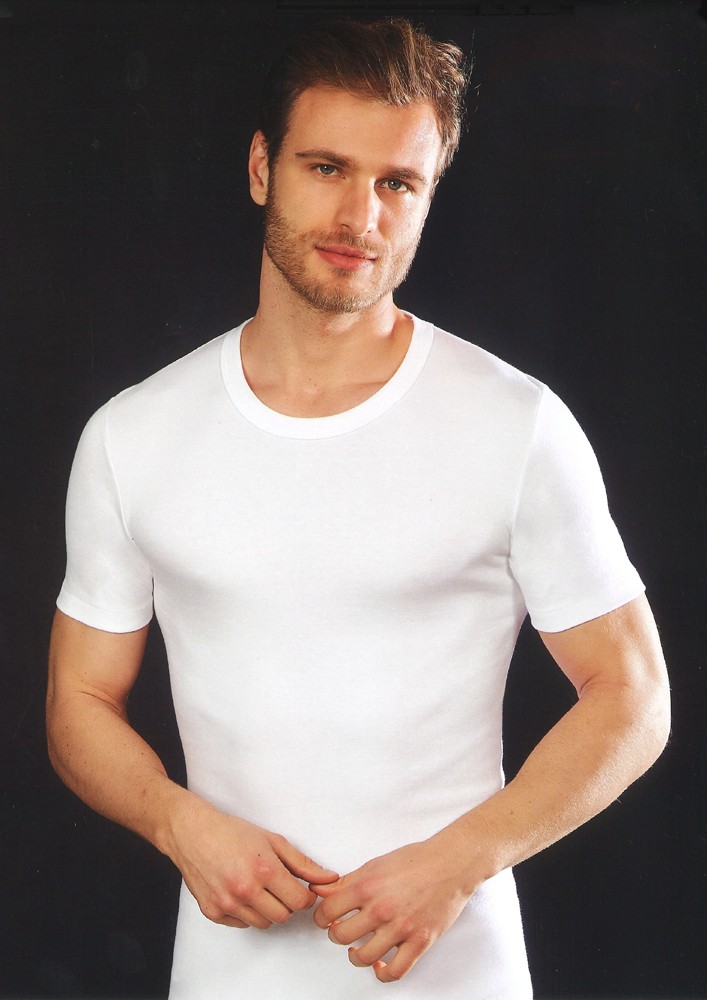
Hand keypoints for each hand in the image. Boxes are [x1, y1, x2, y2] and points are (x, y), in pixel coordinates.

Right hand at [167, 793, 338, 928]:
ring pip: (264, 924)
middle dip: (287, 903)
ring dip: (267, 910)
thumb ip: (303, 863)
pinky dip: (247, 913)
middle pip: (284, 916)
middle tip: (280, 886)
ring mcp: (228, 904)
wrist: (192, 833)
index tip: (302, 889)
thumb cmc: (232, 833)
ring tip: (259, 887)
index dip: (306, 896)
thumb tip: (328, 878)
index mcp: (264, 870)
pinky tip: (241, 892)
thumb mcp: (272, 841)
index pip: (300, 901)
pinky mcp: (213, 912)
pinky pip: (242, 924)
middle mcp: (245, 890)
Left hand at [309, 837, 476, 982]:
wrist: (452, 864)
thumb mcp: (375, 864)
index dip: (322, 917)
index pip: (327, 911)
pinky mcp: (420, 942)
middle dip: (336, 935)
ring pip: (364, 957)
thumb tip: (321, 890)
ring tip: (357, 949)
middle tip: (341, 930)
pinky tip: (380, 965)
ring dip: (355, 956)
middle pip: (341, 936)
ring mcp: (401, 928)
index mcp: (367, 886)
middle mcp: (381, 909)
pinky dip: (382, 974)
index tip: (326, 918)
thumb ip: (346, 881)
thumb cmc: (416, 860)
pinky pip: (395, 972)